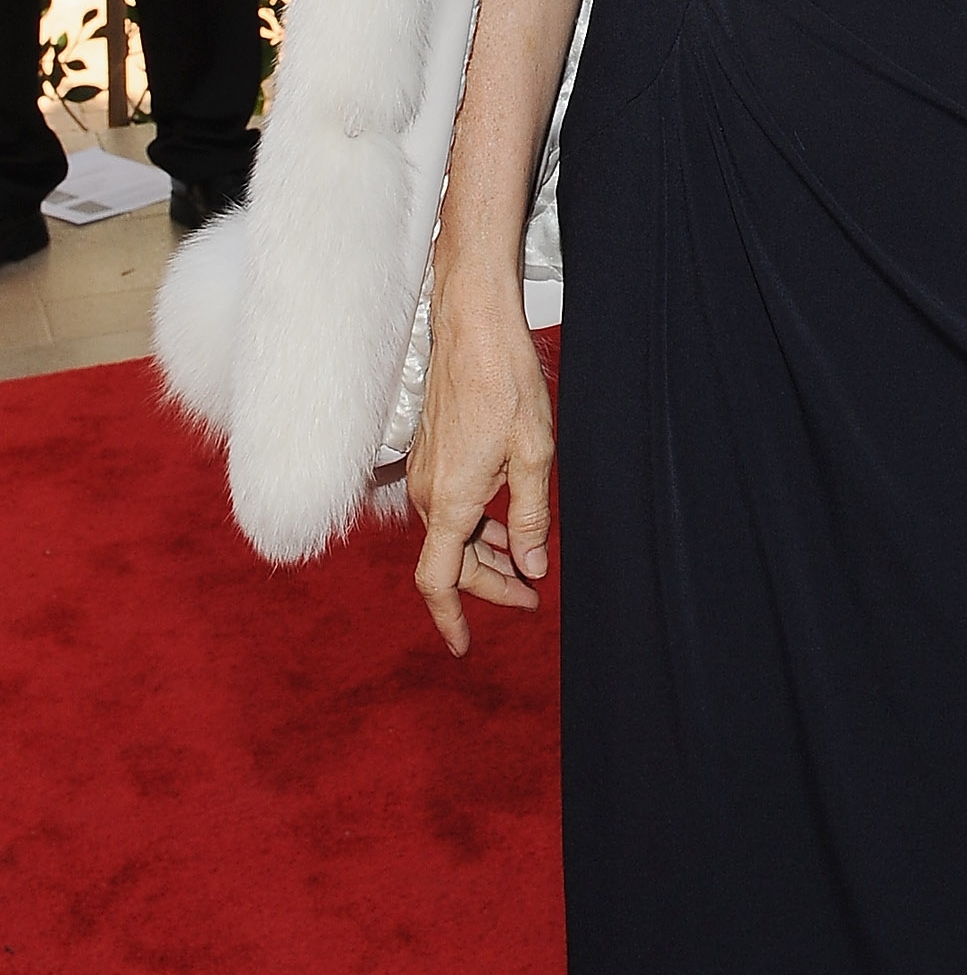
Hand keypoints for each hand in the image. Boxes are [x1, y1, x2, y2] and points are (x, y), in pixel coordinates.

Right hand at [407, 265, 555, 657]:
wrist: (474, 327)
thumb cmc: (506, 383)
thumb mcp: (534, 455)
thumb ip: (530, 518)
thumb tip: (531, 568)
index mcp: (450, 501)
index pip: (439, 581)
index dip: (452, 618)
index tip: (465, 647)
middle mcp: (426, 493)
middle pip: (449, 562)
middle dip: (488, 585)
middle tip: (530, 596)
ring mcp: (424, 473)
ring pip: (448, 535)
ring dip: (482, 555)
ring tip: (524, 563)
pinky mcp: (430, 454)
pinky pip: (447, 508)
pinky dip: (473, 527)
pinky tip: (503, 523)